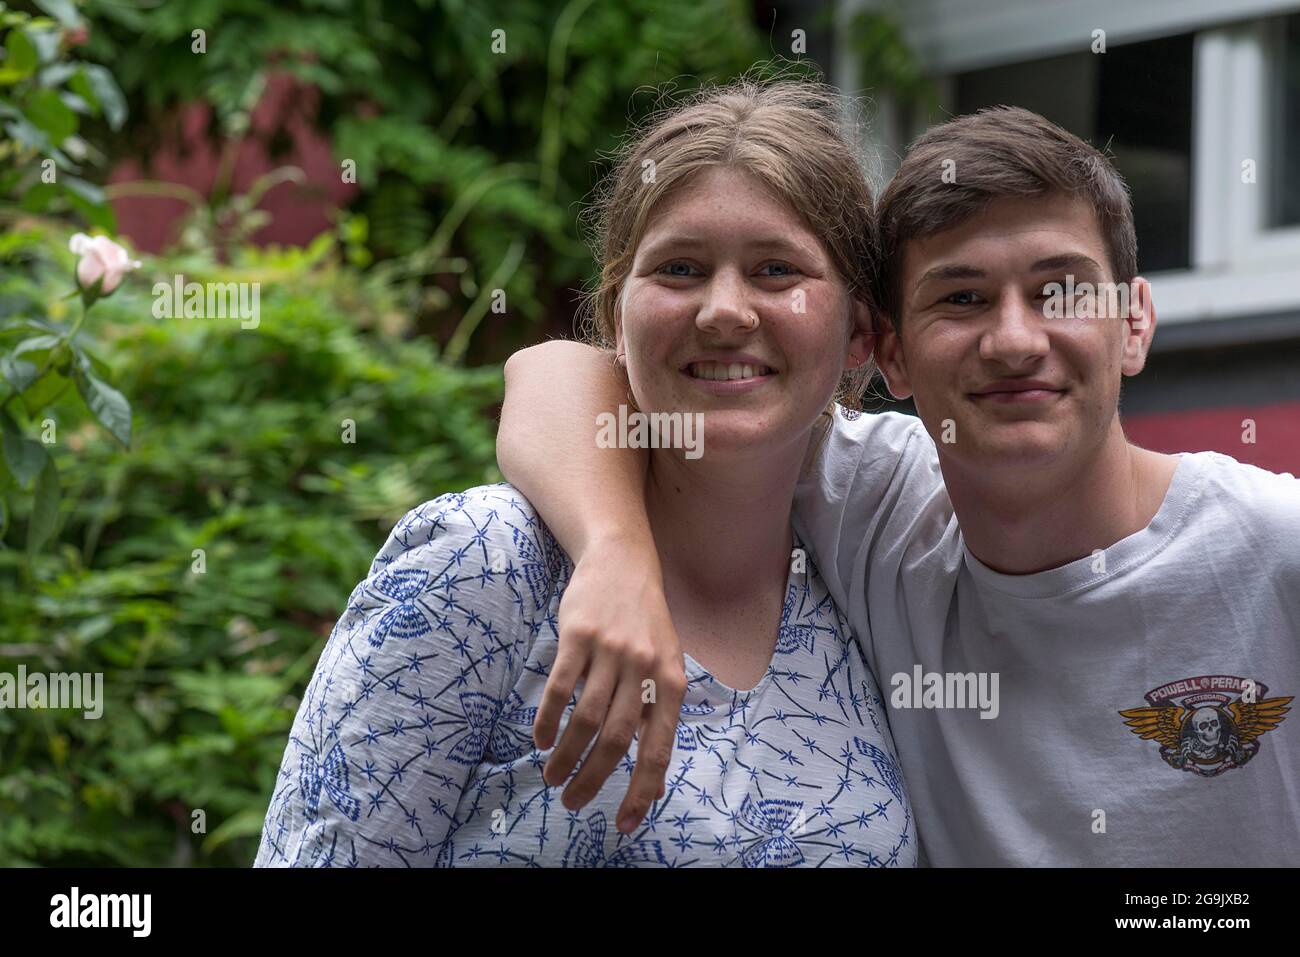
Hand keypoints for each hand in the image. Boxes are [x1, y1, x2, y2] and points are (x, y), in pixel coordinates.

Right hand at [534, 535, 685, 833]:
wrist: (623, 560)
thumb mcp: (665, 661)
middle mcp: (643, 666)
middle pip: (616, 738)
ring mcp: (610, 650)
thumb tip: (651, 776)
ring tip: (553, 776)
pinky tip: (541, 740)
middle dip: (593, 779)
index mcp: (671, 680)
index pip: (658, 746)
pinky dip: (549, 720)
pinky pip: (560, 688)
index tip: (624, 823)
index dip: (642, 789)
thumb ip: (656, 711)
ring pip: (585, 718)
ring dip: (567, 756)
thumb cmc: (645, 621)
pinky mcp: (578, 635)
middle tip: (573, 802)